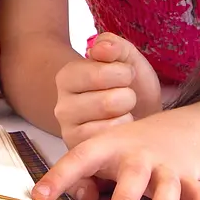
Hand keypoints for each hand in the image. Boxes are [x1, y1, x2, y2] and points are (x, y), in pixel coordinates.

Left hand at [31, 118, 199, 199]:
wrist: (173, 130)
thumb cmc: (127, 150)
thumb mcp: (103, 156)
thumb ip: (85, 179)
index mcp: (108, 146)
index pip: (79, 159)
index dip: (59, 176)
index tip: (40, 196)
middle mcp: (137, 155)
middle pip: (131, 177)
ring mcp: (164, 166)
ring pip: (165, 186)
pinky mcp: (187, 176)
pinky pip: (197, 192)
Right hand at [53, 31, 161, 147]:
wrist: (138, 115)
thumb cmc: (129, 86)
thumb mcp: (126, 59)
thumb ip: (114, 46)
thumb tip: (101, 48)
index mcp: (67, 76)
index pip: (102, 72)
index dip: (124, 72)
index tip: (123, 75)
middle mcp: (62, 105)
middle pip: (110, 101)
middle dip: (128, 98)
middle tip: (124, 98)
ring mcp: (69, 132)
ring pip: (113, 124)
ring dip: (127, 118)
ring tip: (121, 115)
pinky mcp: (82, 153)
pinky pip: (112, 144)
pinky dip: (123, 136)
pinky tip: (119, 132)